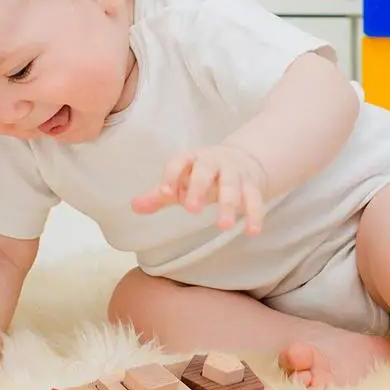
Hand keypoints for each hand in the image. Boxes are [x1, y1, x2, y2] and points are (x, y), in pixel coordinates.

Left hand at [131, 145, 266, 234]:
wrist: (243, 160)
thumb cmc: (202, 175)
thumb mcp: (181, 181)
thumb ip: (159, 195)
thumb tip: (134, 206)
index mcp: (191, 158)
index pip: (179, 162)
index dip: (171, 176)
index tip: (165, 194)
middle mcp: (213, 161)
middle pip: (205, 171)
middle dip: (199, 188)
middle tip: (192, 210)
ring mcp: (234, 172)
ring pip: (232, 186)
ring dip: (229, 205)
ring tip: (223, 226)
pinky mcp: (252, 184)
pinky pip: (255, 198)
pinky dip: (255, 214)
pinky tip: (252, 231)